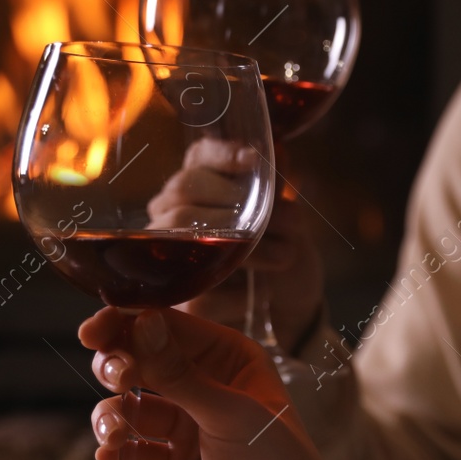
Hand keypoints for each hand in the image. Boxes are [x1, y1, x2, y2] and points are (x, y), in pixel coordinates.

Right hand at [79, 307, 353, 459]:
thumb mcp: (229, 415)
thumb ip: (178, 372)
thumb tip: (142, 322)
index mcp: (232, 359)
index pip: (169, 327)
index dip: (128, 324)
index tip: (93, 332)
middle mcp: (207, 387)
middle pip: (142, 361)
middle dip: (119, 368)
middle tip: (116, 380)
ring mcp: (188, 427)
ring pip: (130, 407)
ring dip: (113, 416)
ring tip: (114, 433)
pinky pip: (132, 450)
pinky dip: (117, 453)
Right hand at [148, 140, 324, 351]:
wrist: (290, 306)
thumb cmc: (282, 252)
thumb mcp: (288, 217)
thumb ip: (279, 189)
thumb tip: (278, 156)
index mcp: (201, 186)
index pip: (199, 155)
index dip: (221, 153)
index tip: (254, 159)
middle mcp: (173, 216)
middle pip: (182, 190)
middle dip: (233, 200)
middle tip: (277, 219)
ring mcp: (170, 259)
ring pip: (186, 238)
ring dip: (244, 245)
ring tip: (285, 254)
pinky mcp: (182, 302)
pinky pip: (203, 294)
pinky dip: (240, 291)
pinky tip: (264, 289)